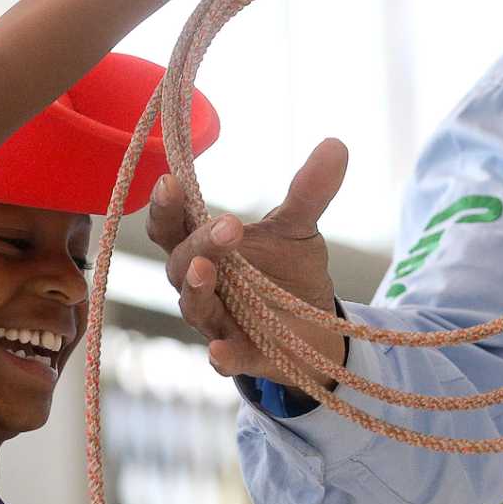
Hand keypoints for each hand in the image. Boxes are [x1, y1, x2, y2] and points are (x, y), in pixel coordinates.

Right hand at [145, 139, 349, 387]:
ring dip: (198, 290)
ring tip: (209, 269)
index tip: (172, 180)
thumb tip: (335, 144)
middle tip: (228, 225)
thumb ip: (309, 192)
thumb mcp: (299, 230)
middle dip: (200, 243)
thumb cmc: (288, 273)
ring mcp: (217, 321)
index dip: (166, 205)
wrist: (316, 328)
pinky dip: (221, 356)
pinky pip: (224, 359)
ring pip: (194, 307)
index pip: (172, 225)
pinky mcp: (241, 355)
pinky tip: (219, 351)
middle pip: (181, 263)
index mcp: (205, 247)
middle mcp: (201, 284)